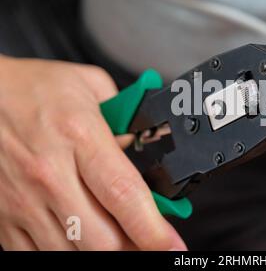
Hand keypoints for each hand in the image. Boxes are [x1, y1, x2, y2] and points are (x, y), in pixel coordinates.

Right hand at [0, 57, 185, 249]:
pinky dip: (69, 254)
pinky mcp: (6, 217)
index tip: (174, 246)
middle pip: (103, 238)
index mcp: (79, 135)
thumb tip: (141, 149)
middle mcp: (50, 173)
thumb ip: (123, 120)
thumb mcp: (90, 86)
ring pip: (73, 254)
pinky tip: (83, 240)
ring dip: (106, 253)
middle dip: (135, 248)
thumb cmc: (33, 89)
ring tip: (120, 240)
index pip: (124, 193)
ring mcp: (25, 200)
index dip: (154, 229)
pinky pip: (39, 255)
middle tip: (150, 242)